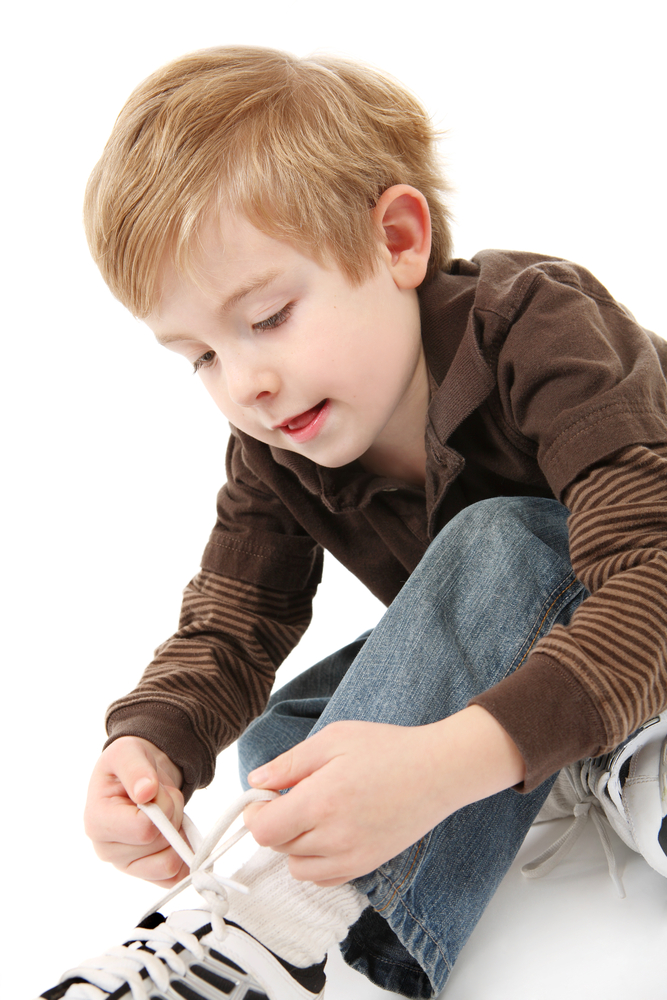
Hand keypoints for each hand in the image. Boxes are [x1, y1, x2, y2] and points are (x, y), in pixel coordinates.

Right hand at [84, 735, 186, 886]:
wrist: (141, 775)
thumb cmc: (130, 764)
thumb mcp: (128, 752)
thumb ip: (135, 769)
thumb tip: (145, 792)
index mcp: (97, 822)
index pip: (143, 828)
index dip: (162, 806)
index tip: (156, 789)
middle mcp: (107, 850)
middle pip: (160, 844)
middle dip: (173, 814)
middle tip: (162, 797)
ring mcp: (127, 865)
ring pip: (169, 863)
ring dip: (178, 833)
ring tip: (166, 814)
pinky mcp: (146, 874)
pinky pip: (174, 878)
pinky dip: (183, 854)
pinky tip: (175, 832)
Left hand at [244, 708, 524, 886]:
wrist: (438, 771)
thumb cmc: (388, 749)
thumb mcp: (333, 739)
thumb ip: (289, 763)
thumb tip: (256, 781)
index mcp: (321, 801)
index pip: (263, 830)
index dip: (255, 814)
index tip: (264, 797)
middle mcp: (334, 837)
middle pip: (277, 847)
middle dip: (275, 822)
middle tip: (293, 795)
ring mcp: (352, 857)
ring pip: (297, 867)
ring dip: (294, 844)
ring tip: (313, 814)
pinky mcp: (366, 866)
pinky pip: (323, 878)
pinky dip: (316, 861)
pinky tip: (328, 832)